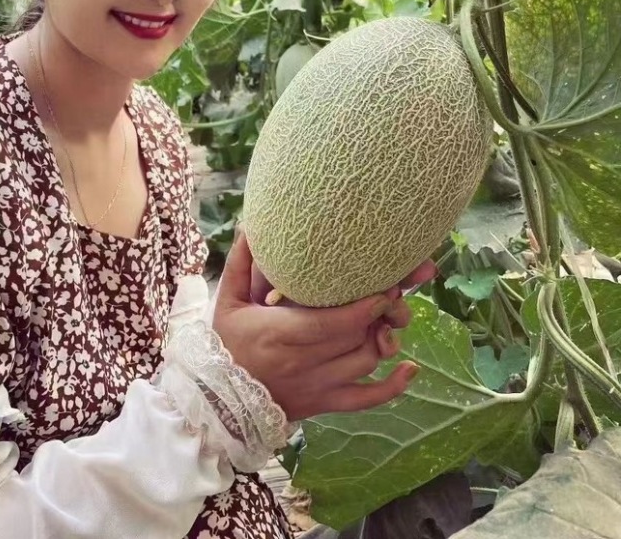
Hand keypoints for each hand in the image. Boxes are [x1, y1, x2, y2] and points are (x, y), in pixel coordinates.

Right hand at [212, 228, 427, 422]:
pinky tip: (410, 368)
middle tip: (393, 291)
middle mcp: (303, 363)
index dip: (364, 308)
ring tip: (389, 318)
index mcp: (280, 334)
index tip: (383, 287)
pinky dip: (393, 388)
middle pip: (355, 339)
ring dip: (383, 340)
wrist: (219, 401)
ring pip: (365, 364)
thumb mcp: (227, 300)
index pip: (332, 324)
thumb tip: (249, 226)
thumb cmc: (225, 344)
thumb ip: (242, 264)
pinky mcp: (325, 404)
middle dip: (380, 316)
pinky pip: (366, 401)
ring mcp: (317, 386)